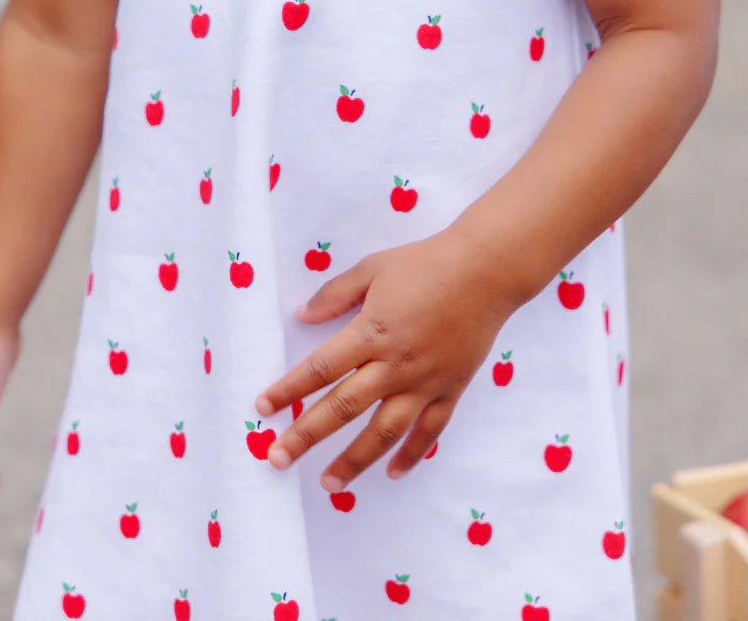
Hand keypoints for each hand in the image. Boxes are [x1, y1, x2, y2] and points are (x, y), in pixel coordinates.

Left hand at [254, 225, 516, 492]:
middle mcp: (395, 365)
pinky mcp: (451, 389)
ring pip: (384, 431)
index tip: (262, 408)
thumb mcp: (373, 269)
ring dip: (354, 460)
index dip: (289, 389)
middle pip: (343, 408)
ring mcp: (424, 382)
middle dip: (307, 435)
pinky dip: (411, 455)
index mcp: (372, 332)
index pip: (321, 368)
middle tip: (278, 459)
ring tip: (329, 484)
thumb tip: (301, 315)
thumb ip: (336, 294)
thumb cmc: (425, 263)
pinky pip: (429, 431)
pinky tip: (391, 473)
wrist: (485, 270)